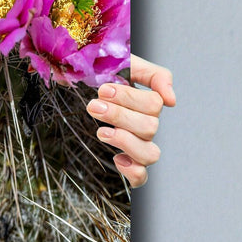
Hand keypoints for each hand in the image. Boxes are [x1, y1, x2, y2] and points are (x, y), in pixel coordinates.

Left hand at [88, 54, 174, 187]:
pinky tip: (117, 159)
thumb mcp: (124, 64)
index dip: (129, 98)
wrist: (69, 87)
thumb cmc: (96, 75)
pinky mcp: (124, 163)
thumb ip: (153, 75)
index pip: (154, 104)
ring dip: (125, 141)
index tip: (103, 90)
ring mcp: (135, 146)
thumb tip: (171, 100)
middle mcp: (143, 126)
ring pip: (150, 154)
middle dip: (119, 116)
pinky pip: (141, 177)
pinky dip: (133, 171)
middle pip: (150, 127)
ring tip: (101, 132)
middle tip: (94, 107)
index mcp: (144, 102)